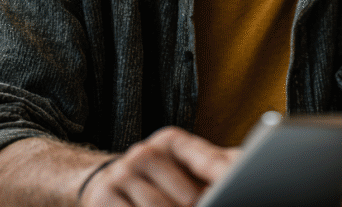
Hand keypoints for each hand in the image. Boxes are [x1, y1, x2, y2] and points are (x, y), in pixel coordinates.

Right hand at [79, 127, 238, 206]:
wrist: (106, 184)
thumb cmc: (161, 180)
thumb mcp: (188, 167)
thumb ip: (216, 168)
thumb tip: (239, 177)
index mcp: (172, 140)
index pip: (206, 160)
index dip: (224, 178)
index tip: (231, 185)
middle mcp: (145, 151)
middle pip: (188, 198)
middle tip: (206, 206)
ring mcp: (122, 173)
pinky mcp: (101, 196)